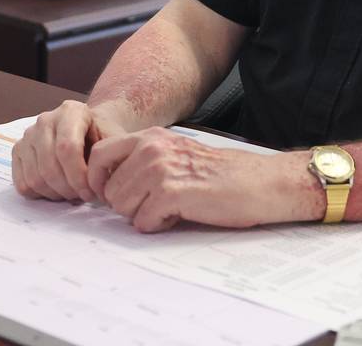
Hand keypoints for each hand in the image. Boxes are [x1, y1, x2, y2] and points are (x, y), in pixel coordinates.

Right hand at [12, 100, 122, 202]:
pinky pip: (22, 184)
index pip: (67, 148)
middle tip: (83, 196)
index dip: (78, 176)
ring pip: (35, 178)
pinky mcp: (17, 151)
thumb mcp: (114, 140)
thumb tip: (105, 184)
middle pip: (50, 166)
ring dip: (56, 194)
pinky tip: (58, 190)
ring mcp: (28, 135)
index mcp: (71, 111)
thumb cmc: (102, 136)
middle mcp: (45, 120)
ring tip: (73, 193)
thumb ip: (111, 158)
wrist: (88, 128)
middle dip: (68, 189)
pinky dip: (41, 194)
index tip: (90, 192)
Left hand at [87, 129, 319, 231]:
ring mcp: (160, 169)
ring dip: (143, 215)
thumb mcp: (178, 154)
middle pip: (108, 189)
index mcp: (152, 136)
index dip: (100, 180)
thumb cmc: (223, 174)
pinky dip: (159, 225)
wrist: (262, 182)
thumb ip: (145, 161)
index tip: (115, 194)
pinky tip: (180, 214)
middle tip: (155, 204)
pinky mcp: (171, 193)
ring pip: (121, 207)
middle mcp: (152, 148)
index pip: (99, 154)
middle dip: (127, 204)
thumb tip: (108, 186)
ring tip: (171, 208)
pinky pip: (142, 221)